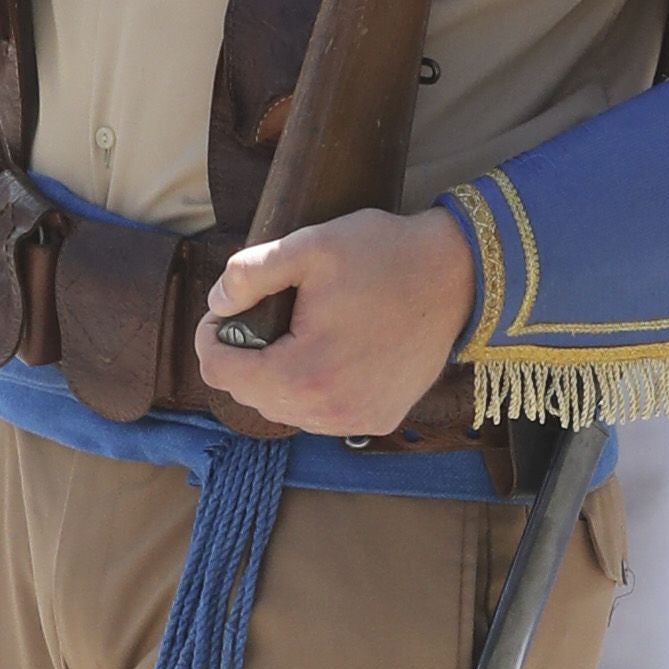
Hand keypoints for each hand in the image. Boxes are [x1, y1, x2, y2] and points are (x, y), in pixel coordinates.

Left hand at [201, 206, 474, 440]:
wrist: (458, 276)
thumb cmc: (386, 257)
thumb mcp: (310, 246)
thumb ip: (250, 272)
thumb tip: (218, 301)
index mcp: (303, 374)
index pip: (220, 372)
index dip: (211, 337)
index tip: (225, 311)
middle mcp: (328, 413)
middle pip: (250, 395)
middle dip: (244, 358)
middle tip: (260, 316)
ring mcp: (356, 422)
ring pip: (285, 409)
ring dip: (277, 377)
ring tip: (295, 336)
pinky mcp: (378, 420)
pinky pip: (322, 415)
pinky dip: (313, 390)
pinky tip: (327, 355)